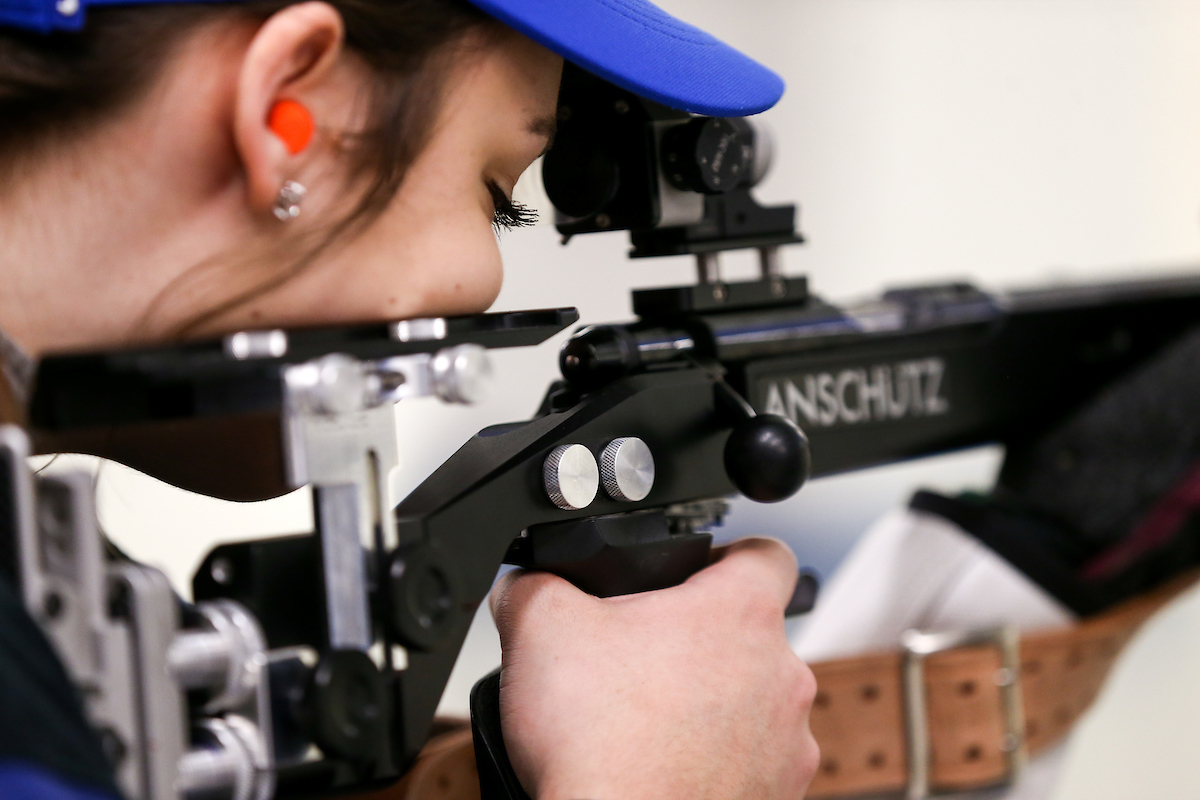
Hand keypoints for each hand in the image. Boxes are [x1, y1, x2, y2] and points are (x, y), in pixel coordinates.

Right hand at [489, 537, 819, 799]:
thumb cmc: (602, 748)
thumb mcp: (539, 626)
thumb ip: (535, 584)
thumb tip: (526, 584)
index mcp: (739, 614)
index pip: (767, 552)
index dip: (729, 553)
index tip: (701, 569)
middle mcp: (781, 675)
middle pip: (749, 633)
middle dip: (698, 639)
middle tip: (642, 657)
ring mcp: (786, 741)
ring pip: (753, 700)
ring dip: (711, 702)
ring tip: (649, 718)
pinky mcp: (776, 792)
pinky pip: (752, 759)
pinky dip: (716, 757)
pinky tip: (665, 762)